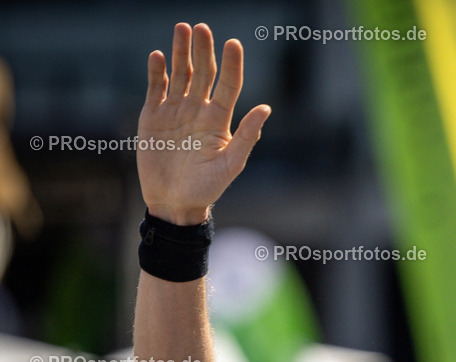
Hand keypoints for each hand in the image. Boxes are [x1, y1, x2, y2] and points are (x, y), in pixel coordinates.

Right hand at [138, 23, 270, 224]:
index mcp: (220, 120)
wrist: (174, 203)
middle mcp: (199, 110)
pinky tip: (158, 55)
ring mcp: (176, 111)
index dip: (231, 65)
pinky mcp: (153, 116)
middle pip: (203, 73)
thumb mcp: (230, 165)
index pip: (228, 85)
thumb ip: (247, 137)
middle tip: (202, 28)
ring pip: (180, 74)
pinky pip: (156, 88)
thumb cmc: (207, 188)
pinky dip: (156, 71)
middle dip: (204, 50)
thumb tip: (266, 109)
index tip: (233, 43)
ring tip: (183, 29)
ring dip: (181, 52)